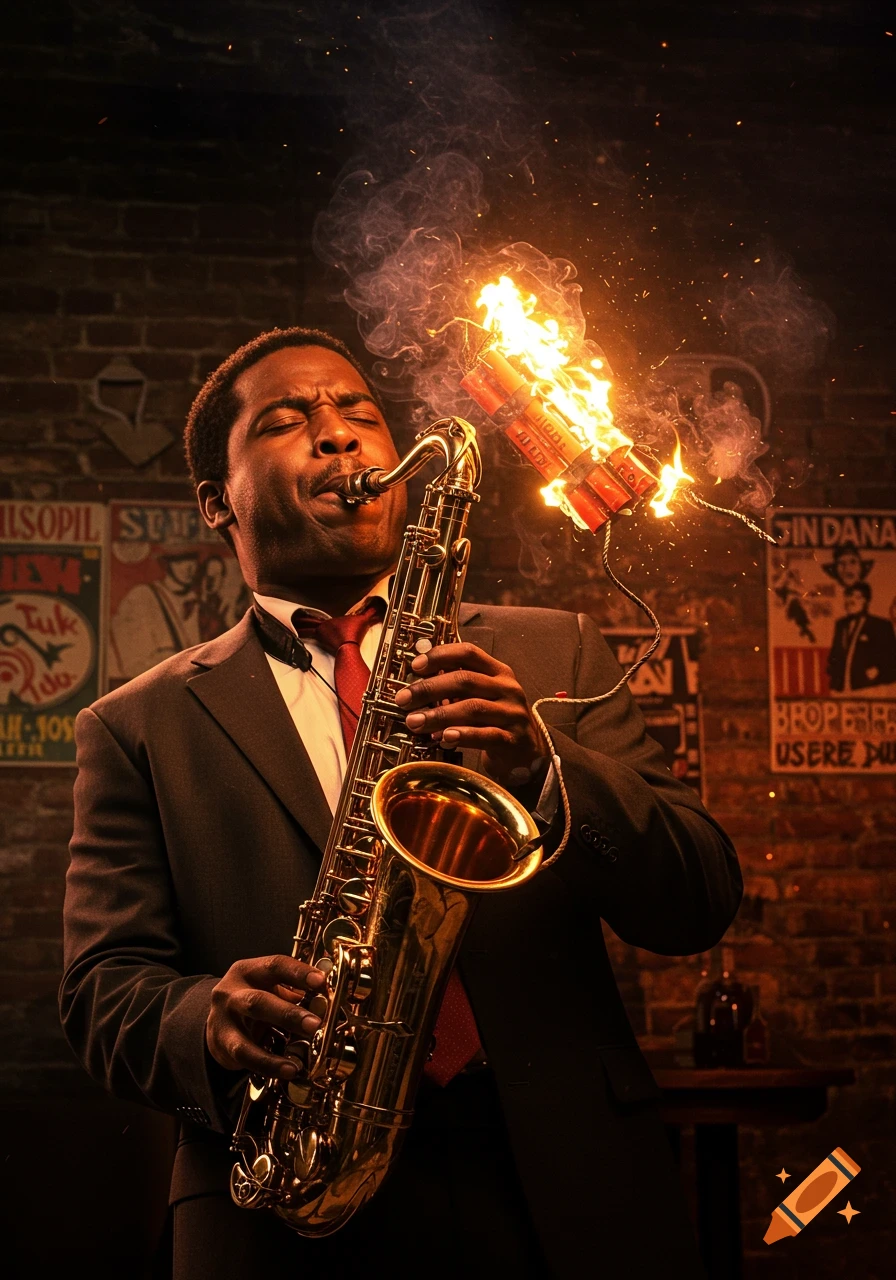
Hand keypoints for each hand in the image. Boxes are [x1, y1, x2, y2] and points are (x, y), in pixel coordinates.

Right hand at [206, 955, 325, 1079]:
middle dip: (288, 1014)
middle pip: (258, 1001)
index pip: (275, 966)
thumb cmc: (256, 999)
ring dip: (273, 1051)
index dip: (298, 972)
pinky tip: (288, 1070)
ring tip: (298, 1063)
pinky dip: (268, 1065)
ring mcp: (223, 1019)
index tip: (321, 981)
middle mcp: (232, 992)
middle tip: (314, 1024)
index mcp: (249, 971)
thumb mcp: (272, 989)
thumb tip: (325, 1004)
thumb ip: (295, 993)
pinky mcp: (221, 1044)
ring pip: (245, 1038)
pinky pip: (245, 1056)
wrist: (220, 1021)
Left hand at [394, 642, 546, 784]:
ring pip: (472, 708)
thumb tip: (415, 685)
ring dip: (438, 715)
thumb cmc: (495, 720)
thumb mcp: (481, 696)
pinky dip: (462, 735)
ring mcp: (512, 714)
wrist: (527, 752)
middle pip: (465, 680)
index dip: (441, 655)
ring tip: (414, 722)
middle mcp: (507, 689)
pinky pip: (485, 735)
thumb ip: (456, 688)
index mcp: (498, 672)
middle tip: (403, 699)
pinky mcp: (512, 739)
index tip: (415, 665)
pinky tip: (442, 738)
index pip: (469, 653)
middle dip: (429, 688)